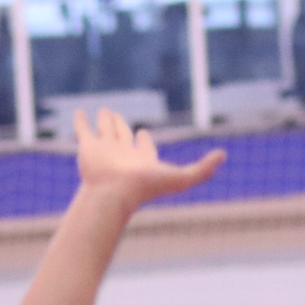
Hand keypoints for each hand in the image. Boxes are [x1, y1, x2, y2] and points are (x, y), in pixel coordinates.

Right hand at [75, 108, 224, 210]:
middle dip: (122, 127)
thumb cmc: (147, 188)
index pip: (144, 147)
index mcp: (142, 160)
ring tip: (104, 112)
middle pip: (123, 136)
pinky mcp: (89, 147)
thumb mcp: (182, 178)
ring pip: (106, 131)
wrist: (114, 193)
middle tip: (118, 116)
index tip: (143, 133)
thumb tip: (223, 156)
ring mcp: (105, 150)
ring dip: (105, 121)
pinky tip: (82, 112)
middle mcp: (123, 155)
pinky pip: (84, 130)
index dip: (144, 141)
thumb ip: (203, 169)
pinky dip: (82, 122)